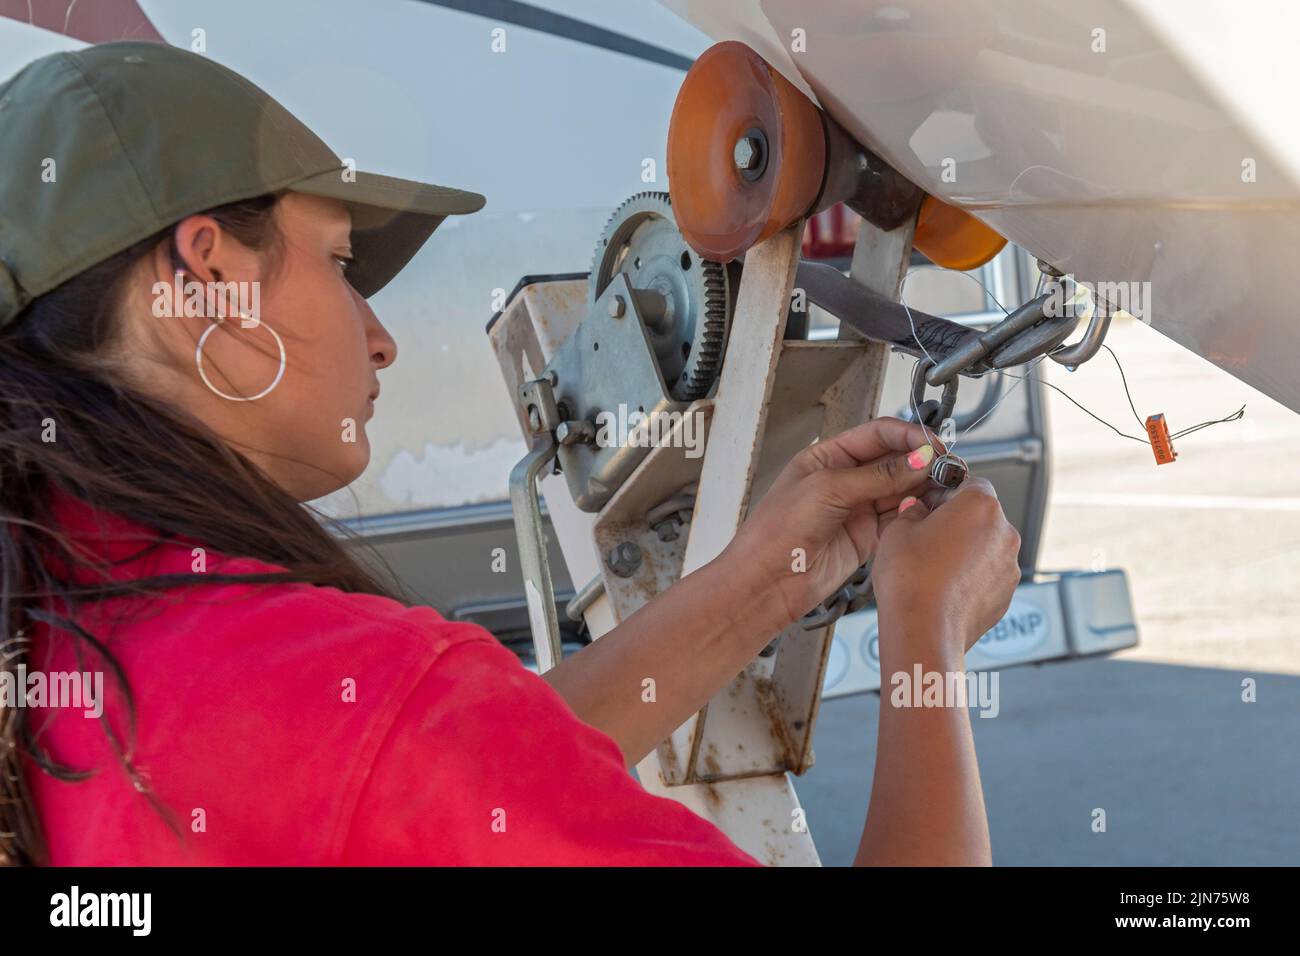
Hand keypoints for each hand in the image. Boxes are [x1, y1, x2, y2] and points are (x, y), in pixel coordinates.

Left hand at [722, 417, 944, 629]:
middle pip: (895, 460)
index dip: (909, 436)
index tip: (934, 445)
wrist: (766, 582)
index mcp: (827, 456)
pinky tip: (933, 508)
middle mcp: (845, 479)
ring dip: (925, 486)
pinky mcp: (868, 536)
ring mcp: (857, 507)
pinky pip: (900, 517)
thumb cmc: (776, 532)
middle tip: (949, 466)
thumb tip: (920, 458)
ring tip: (946, 486)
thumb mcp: (827, 490)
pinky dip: (918, 512)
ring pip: (902, 488)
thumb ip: (877, 475)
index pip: (878, 434)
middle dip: (923, 461)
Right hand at [871, 477, 1020, 661]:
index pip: (972, 482)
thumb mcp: (897, 530)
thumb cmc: (911, 580)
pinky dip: (972, 577)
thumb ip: (912, 511)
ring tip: (934, 568)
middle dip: (958, 523)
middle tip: (927, 537)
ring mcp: (1009, 565)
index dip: (949, 492)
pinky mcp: (1007, 593)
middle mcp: (1004, 532)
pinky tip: (944, 587)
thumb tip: (918, 509)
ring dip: (966, 551)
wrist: (924, 630)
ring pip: (986, 547)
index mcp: (980, 505)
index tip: (932, 503)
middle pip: (982, 516)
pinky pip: (989, 575)